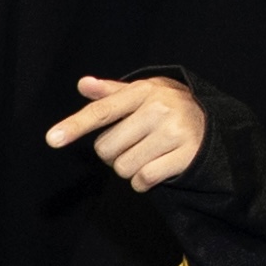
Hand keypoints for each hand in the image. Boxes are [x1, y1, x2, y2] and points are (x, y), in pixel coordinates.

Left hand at [44, 74, 206, 190]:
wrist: (212, 125)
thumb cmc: (167, 110)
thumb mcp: (142, 95)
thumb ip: (111, 92)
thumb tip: (84, 84)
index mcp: (144, 91)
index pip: (102, 111)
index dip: (75, 126)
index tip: (53, 139)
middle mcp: (159, 108)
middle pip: (106, 149)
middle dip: (114, 154)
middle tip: (135, 144)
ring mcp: (174, 131)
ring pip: (123, 168)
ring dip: (129, 168)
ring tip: (149, 153)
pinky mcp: (185, 155)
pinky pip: (143, 180)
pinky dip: (143, 182)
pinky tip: (158, 167)